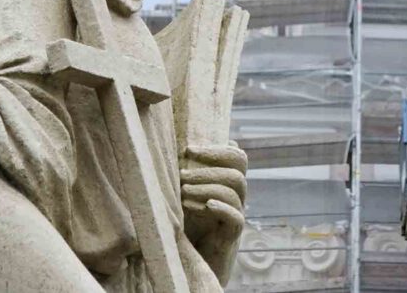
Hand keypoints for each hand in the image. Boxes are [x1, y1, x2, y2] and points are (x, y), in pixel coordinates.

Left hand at [180, 142, 246, 284]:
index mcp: (228, 182)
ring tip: (183, 191)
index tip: (188, 150)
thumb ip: (187, 173)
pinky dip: (221, 208)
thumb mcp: (185, 193)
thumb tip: (169, 145)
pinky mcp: (232, 236)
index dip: (216, 150)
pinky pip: (236, 218)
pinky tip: (205, 205)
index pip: (237, 157)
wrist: (190, 262)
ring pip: (234, 191)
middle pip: (236, 173)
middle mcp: (237, 196)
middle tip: (181, 175)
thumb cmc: (186, 223)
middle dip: (207, 170)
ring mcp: (237, 215)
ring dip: (206, 187)